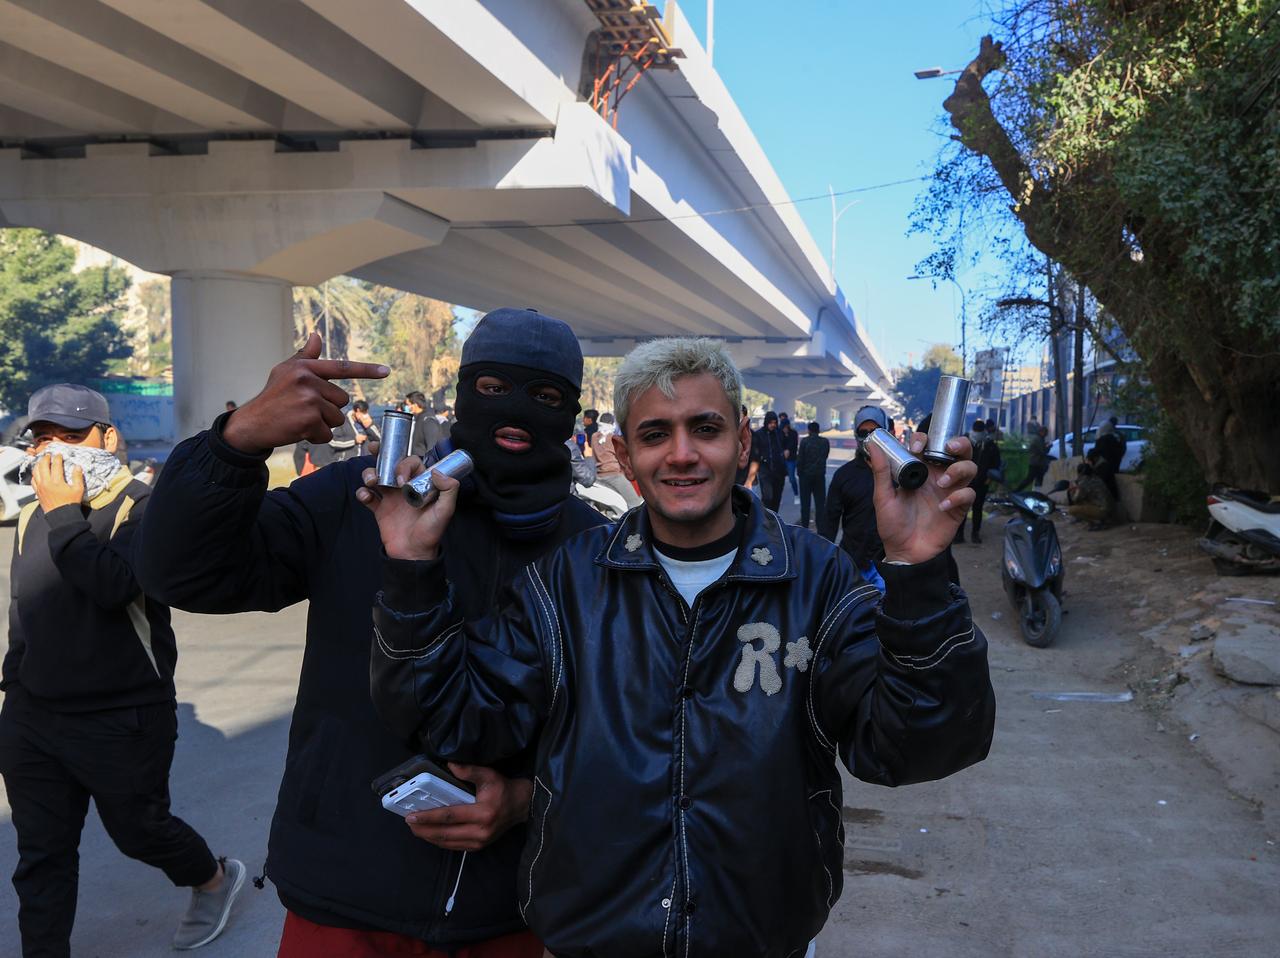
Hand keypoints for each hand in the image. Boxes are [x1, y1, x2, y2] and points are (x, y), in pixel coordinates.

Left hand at [31, 454, 85, 510]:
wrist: (61, 515)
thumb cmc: (70, 503)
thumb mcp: (78, 489)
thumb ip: (77, 477)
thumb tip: (77, 466)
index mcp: (57, 481)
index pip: (56, 465)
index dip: (57, 458)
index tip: (59, 455)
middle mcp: (46, 483)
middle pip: (43, 466)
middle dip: (45, 458)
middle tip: (49, 455)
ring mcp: (40, 487)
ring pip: (36, 472)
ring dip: (38, 464)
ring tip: (42, 461)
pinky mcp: (37, 491)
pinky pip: (33, 480)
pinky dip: (34, 474)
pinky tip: (37, 472)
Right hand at [222, 333, 388, 453]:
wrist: (252, 423)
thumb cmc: (273, 397)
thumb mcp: (285, 372)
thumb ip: (306, 358)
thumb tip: (317, 335)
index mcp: (304, 367)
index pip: (341, 367)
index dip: (367, 370)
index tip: (387, 371)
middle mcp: (307, 381)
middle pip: (342, 400)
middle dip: (328, 408)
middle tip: (304, 409)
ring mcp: (308, 400)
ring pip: (337, 418)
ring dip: (323, 424)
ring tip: (301, 419)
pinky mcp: (309, 420)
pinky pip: (327, 433)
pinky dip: (316, 437)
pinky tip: (299, 430)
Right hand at [356, 459, 456, 559]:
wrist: (413, 553)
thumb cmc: (432, 532)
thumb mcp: (446, 510)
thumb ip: (448, 490)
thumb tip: (437, 471)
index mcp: (420, 484)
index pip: (411, 463)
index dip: (404, 465)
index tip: (402, 481)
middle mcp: (405, 487)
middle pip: (390, 464)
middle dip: (381, 454)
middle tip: (373, 448)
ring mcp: (390, 498)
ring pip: (376, 476)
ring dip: (369, 473)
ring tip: (372, 481)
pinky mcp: (379, 509)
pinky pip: (367, 495)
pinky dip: (362, 493)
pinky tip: (366, 497)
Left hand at [403, 765, 533, 851]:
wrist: (521, 806)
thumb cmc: (504, 789)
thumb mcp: (489, 775)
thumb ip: (469, 770)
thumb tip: (449, 765)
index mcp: (483, 813)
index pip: (450, 816)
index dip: (429, 817)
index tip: (412, 815)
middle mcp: (480, 831)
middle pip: (445, 833)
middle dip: (424, 829)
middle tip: (409, 823)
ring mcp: (479, 842)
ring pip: (447, 842)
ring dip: (429, 837)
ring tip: (415, 829)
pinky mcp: (478, 846)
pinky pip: (454, 846)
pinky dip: (439, 841)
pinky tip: (430, 834)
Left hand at [866, 431, 976, 564]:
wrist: (904, 551)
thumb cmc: (892, 524)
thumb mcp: (883, 497)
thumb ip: (881, 471)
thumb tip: (872, 446)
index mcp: (920, 470)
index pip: (929, 444)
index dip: (926, 440)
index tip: (917, 449)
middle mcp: (938, 476)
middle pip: (959, 451)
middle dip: (959, 443)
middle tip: (949, 447)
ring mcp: (950, 491)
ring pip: (969, 468)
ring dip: (959, 469)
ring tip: (943, 482)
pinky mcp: (959, 507)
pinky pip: (969, 494)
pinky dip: (959, 496)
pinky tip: (942, 507)